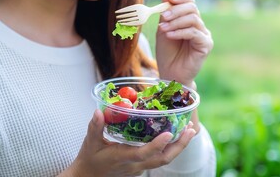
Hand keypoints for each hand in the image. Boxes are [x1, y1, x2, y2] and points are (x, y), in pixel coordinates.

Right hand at [60, 110, 196, 176]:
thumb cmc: (89, 159)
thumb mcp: (90, 142)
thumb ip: (95, 126)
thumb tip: (98, 111)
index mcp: (123, 158)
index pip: (143, 153)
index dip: (157, 145)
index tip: (169, 133)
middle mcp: (135, 165)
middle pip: (162, 159)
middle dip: (179, 145)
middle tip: (191, 130)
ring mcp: (139, 168)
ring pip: (164, 160)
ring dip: (179, 146)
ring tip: (189, 131)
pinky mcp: (141, 167)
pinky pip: (160, 158)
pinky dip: (171, 148)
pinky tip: (175, 136)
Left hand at [156, 0, 212, 87]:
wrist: (170, 73)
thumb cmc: (167, 53)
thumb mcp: (163, 29)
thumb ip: (165, 13)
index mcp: (189, 20)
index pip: (190, 2)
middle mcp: (200, 26)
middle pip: (192, 8)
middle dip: (176, 10)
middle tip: (163, 17)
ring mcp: (204, 35)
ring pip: (193, 19)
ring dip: (176, 22)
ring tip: (164, 29)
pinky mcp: (206, 45)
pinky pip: (194, 33)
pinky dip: (180, 32)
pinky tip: (170, 35)